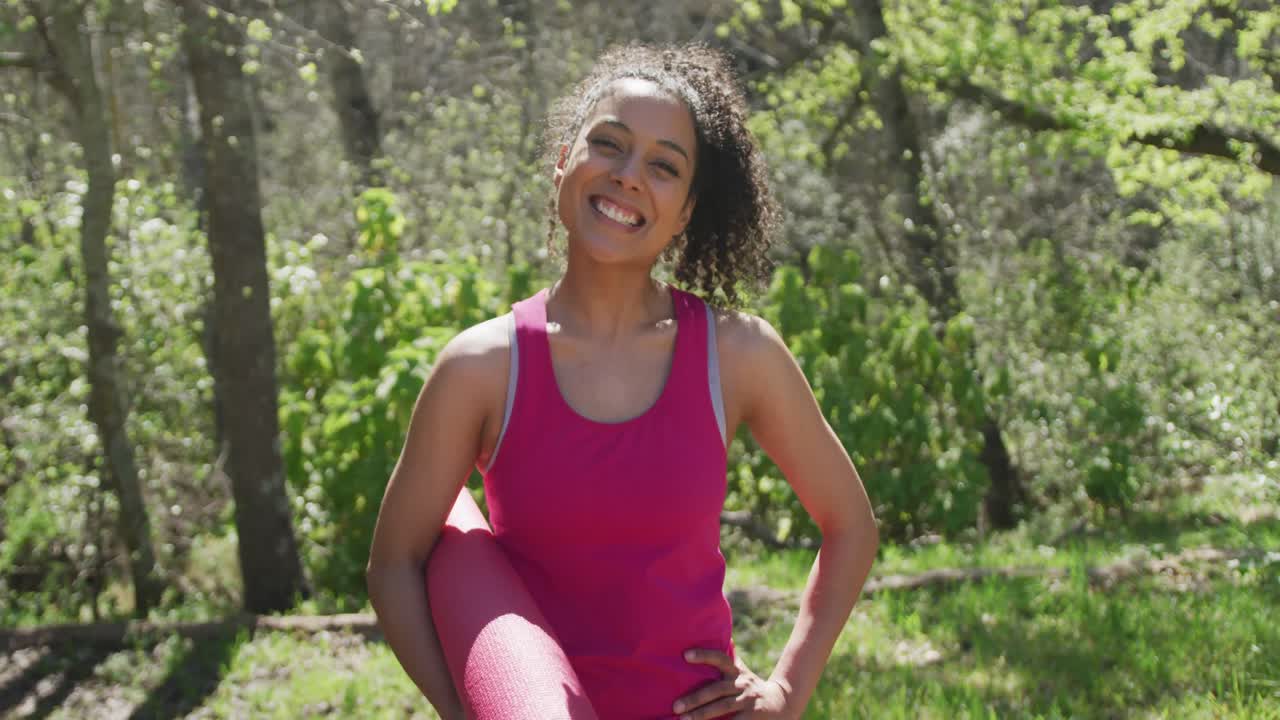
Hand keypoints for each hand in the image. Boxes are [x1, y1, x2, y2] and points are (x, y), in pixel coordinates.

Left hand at [672, 649, 791, 718]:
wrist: (782, 704)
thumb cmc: (753, 688)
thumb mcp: (743, 673)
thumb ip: (731, 660)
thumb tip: (724, 636)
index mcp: (737, 672)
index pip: (721, 659)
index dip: (704, 655)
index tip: (685, 655)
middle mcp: (742, 684)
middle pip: (716, 689)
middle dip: (695, 698)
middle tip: (676, 706)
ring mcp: (748, 701)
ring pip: (722, 707)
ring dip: (702, 714)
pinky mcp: (753, 717)